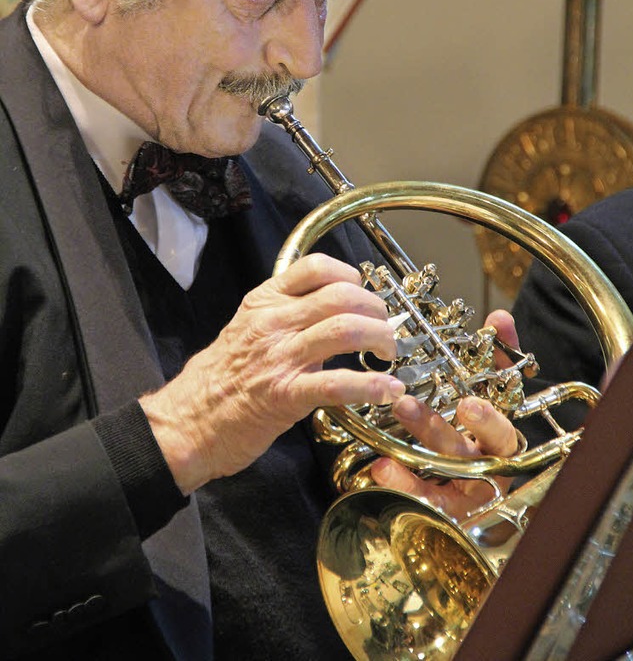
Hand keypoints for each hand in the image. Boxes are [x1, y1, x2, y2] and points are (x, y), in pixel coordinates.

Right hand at [140, 254, 402, 492]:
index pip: (315, 267)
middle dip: (376, 310)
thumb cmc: (217, 381)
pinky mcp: (285, 395)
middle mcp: (273, 323)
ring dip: (381, 339)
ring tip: (388, 353)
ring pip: (346, 330)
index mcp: (263, 303)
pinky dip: (372, 386)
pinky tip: (388, 390)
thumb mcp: (245, 331)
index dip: (350, 276)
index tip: (362, 293)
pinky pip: (338, 383)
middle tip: (385, 329)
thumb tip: (330, 318)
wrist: (186, 423)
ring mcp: (279, 358)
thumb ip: (284, 318)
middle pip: (342, 296)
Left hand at [370, 309, 519, 520]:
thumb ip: (494, 357)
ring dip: (414, 449)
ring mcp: (463, 492)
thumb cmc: (476, 429)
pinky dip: (403, 483)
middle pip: (465, 456)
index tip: (469, 404)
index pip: (501, 428)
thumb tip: (499, 318)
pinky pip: (423, 500)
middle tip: (408, 405)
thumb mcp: (487, 391)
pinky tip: (381, 467)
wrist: (465, 483)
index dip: (488, 418)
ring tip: (394, 418)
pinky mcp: (441, 509)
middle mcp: (485, 468)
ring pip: (443, 474)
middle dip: (440, 429)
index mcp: (497, 439)